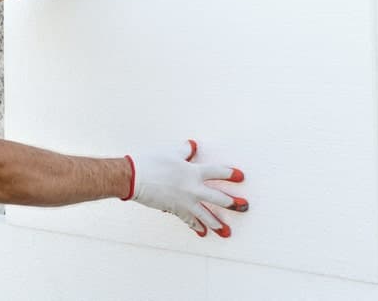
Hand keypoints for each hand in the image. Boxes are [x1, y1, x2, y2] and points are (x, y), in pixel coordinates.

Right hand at [125, 140, 247, 237]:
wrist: (133, 177)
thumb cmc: (151, 162)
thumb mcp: (171, 152)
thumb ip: (185, 150)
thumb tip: (192, 146)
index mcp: (194, 172)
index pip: (218, 173)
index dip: (230, 174)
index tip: (240, 177)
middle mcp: (193, 189)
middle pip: (218, 198)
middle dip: (233, 204)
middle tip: (244, 207)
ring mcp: (185, 202)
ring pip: (206, 215)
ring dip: (218, 223)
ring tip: (226, 231)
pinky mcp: (175, 210)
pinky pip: (189, 220)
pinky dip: (197, 227)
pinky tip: (203, 232)